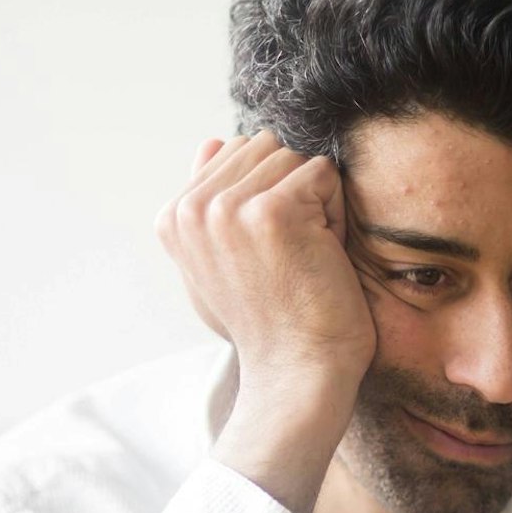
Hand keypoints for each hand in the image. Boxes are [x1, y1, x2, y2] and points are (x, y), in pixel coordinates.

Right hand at [155, 132, 375, 512]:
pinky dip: (337, 215)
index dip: (271, 197)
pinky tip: (322, 259)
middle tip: (293, 257)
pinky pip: (324, 175)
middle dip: (295, 194)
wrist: (298, 374)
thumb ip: (212, 202)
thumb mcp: (225, 262)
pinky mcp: (270, 211)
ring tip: (306, 258)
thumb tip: (211, 139)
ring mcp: (226, 208)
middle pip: (268, 148)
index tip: (270, 255)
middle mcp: (191, 208)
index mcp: (174, 215)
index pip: (239, 154)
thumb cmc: (274, 324)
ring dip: (317, 205)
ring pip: (296, 159)